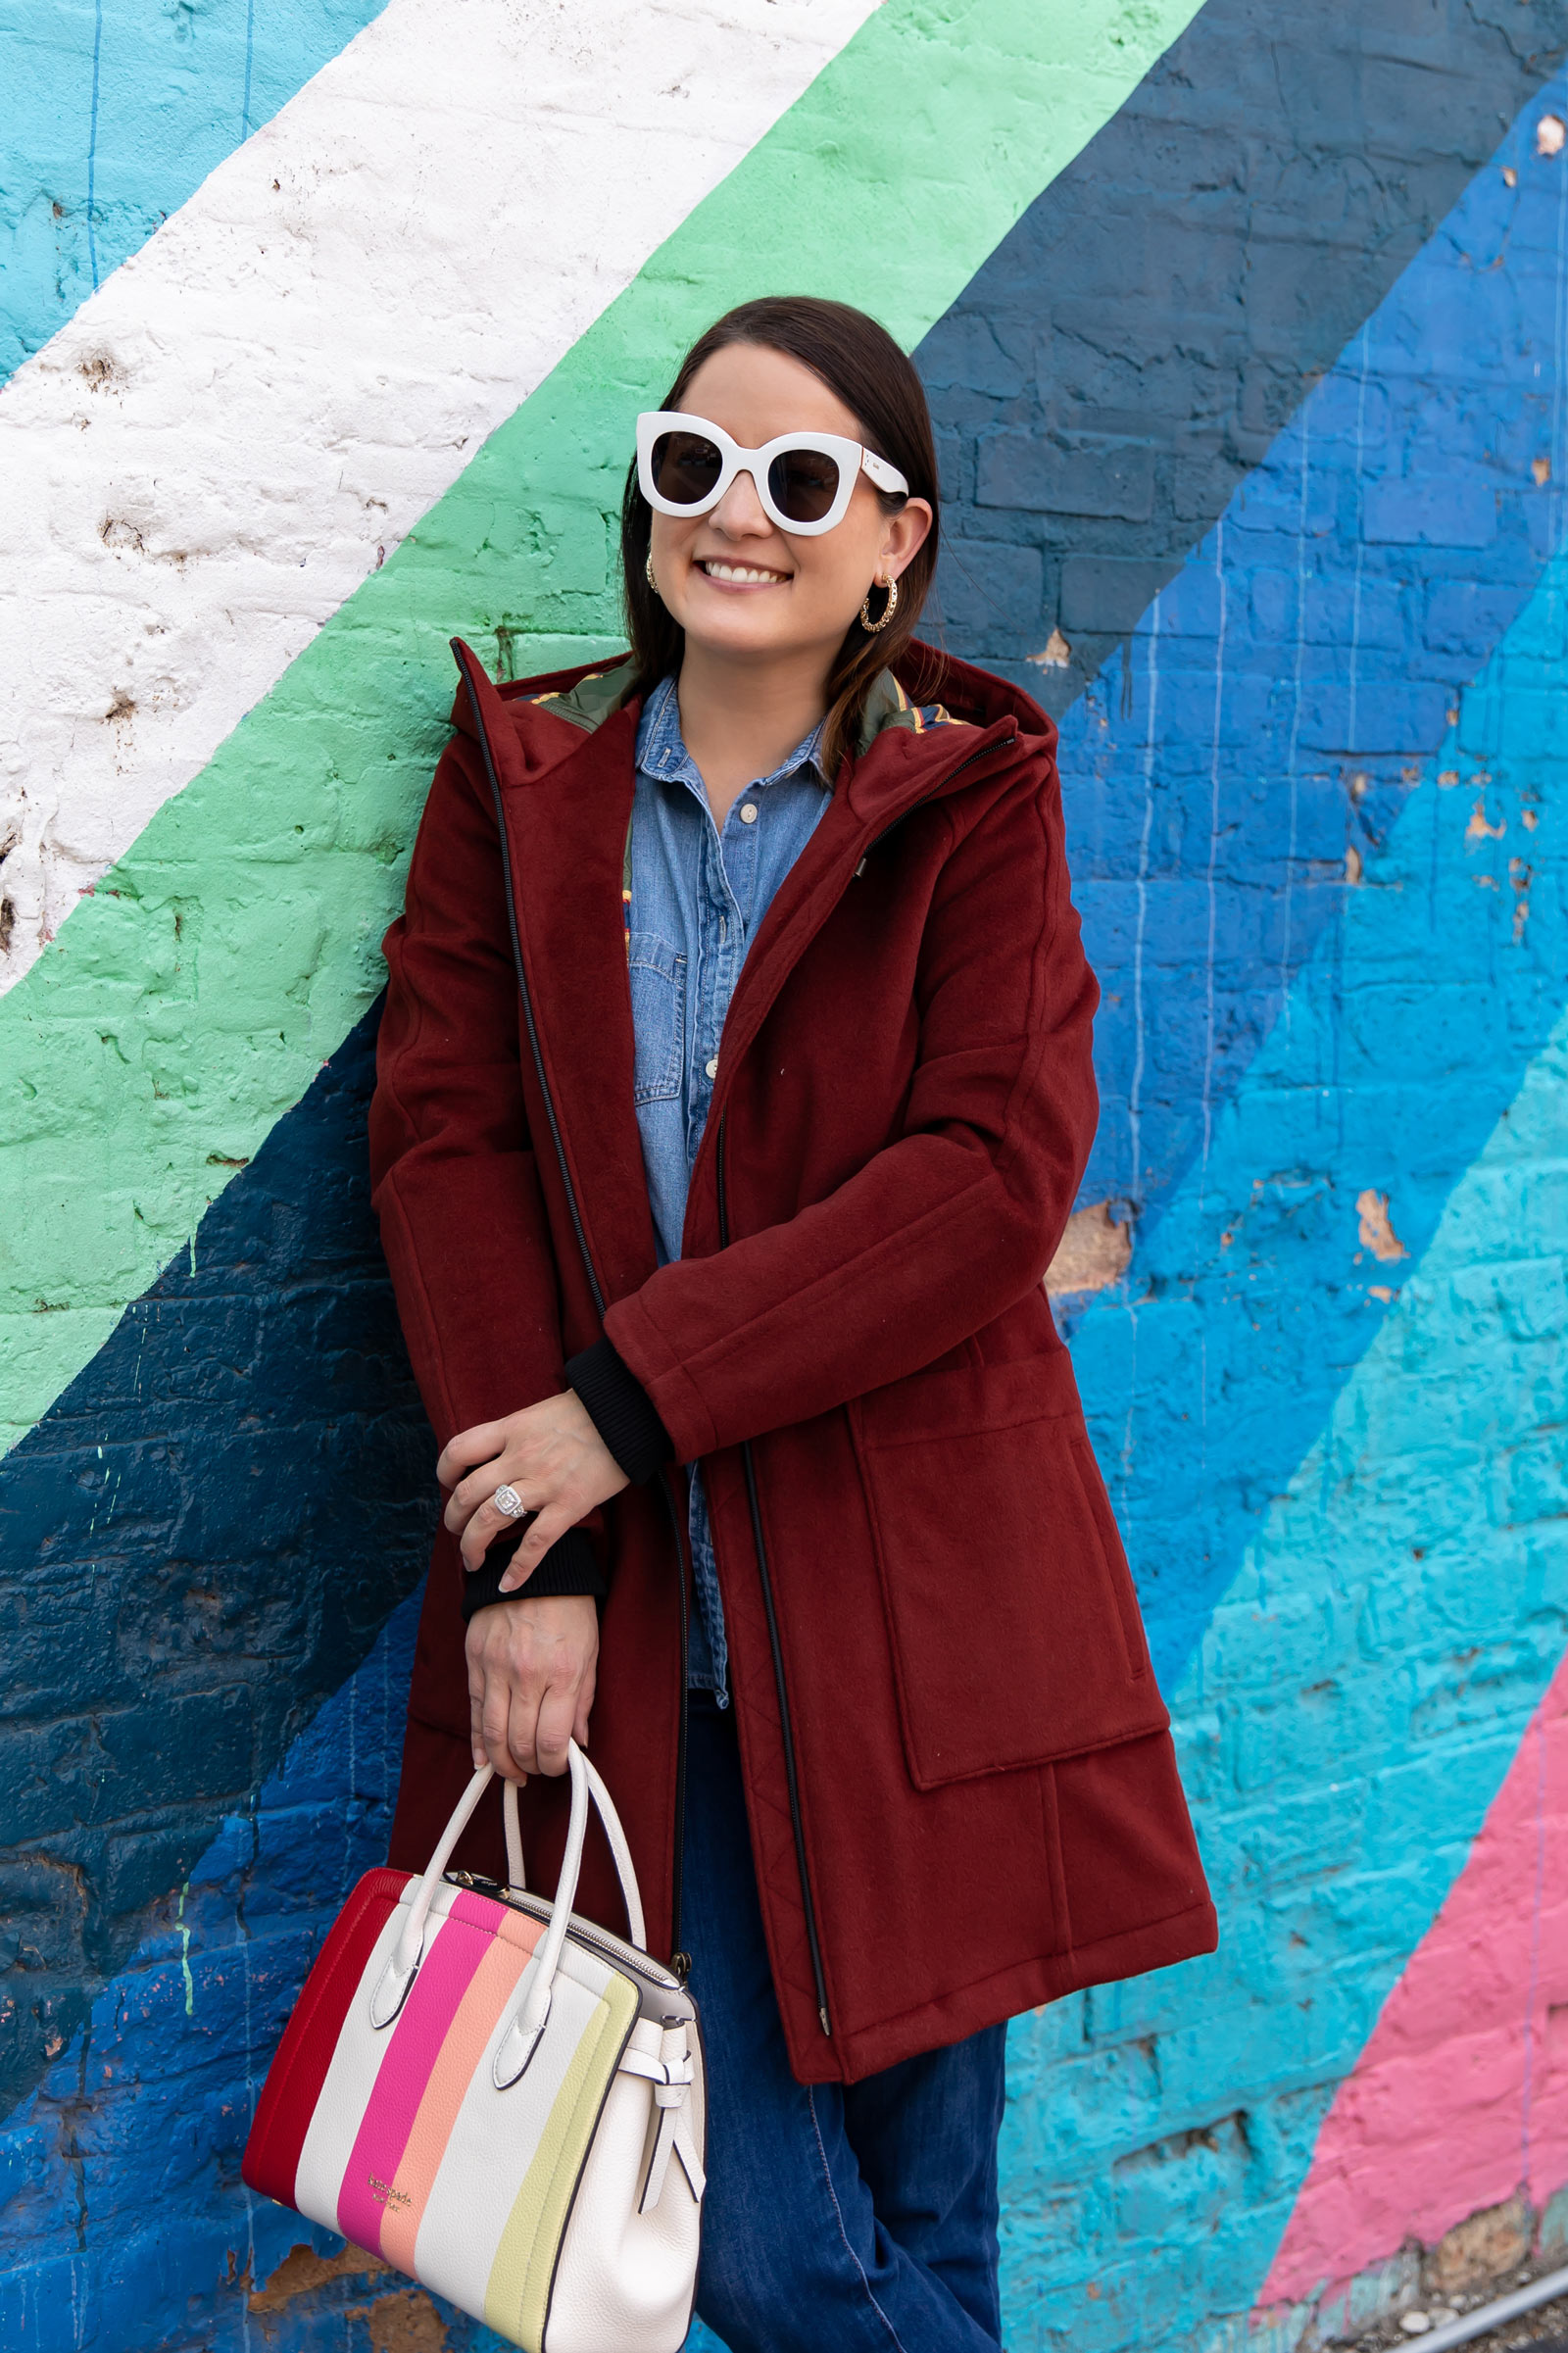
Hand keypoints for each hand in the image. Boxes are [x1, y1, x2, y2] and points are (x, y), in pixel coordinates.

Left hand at [438, 1390, 627, 1591]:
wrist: (627, 1413)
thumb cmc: (587, 1411)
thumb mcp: (540, 1413)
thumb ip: (517, 1434)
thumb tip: (499, 1453)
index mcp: (511, 1429)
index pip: (458, 1450)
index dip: (444, 1472)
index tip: (449, 1485)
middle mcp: (521, 1456)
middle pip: (466, 1493)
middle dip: (453, 1520)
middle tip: (456, 1531)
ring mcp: (544, 1481)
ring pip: (489, 1519)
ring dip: (471, 1546)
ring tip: (472, 1560)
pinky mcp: (569, 1503)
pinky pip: (535, 1542)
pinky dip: (518, 1568)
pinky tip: (507, 1584)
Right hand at [467, 1593, 598, 1779]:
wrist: (535, 1568)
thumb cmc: (571, 1609)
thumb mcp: (591, 1651)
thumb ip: (584, 1700)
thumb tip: (579, 1742)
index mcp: (562, 1672)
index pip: (553, 1740)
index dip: (556, 1765)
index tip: (560, 1766)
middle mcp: (527, 1674)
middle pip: (520, 1743)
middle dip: (530, 1767)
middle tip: (537, 1770)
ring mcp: (496, 1667)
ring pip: (493, 1734)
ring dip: (503, 1763)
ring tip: (513, 1771)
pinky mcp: (475, 1660)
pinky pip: (474, 1711)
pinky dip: (478, 1742)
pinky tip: (483, 1760)